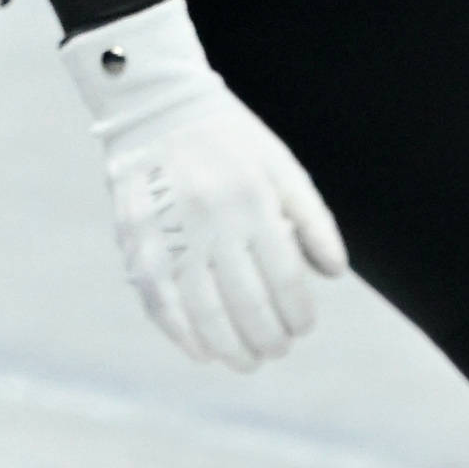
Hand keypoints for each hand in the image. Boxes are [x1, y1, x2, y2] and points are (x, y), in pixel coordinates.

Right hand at [62, 0, 346, 371]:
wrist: (153, 105)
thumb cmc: (229, 140)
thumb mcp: (282, 166)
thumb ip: (312, 219)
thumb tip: (333, 274)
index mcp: (253, 199)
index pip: (285, 278)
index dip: (297, 313)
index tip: (302, 328)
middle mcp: (212, 218)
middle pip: (247, 301)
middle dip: (268, 338)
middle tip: (276, 350)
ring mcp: (170, 232)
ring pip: (203, 311)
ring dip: (229, 347)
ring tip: (245, 361)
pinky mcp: (135, 241)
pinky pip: (160, 301)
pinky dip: (181, 334)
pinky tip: (201, 352)